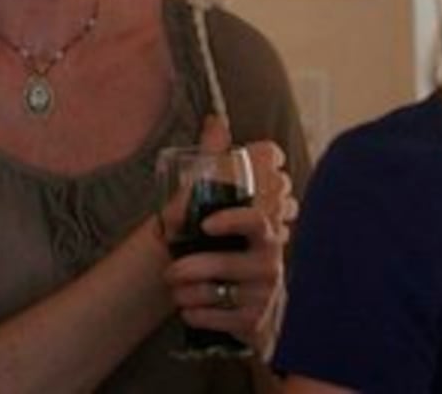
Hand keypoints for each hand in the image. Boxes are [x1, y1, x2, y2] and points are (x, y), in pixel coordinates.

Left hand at [162, 126, 296, 356]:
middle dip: (193, 267)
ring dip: (188, 293)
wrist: (251, 305)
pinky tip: (188, 311)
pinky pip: (216, 319)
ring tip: (175, 289)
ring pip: (217, 292)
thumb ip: (221, 163)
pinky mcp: (255, 321)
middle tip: (170, 270)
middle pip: (228, 261)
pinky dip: (195, 315)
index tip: (208, 223)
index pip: (257, 218)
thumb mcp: (224, 204)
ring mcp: (265, 292)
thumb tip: (216, 119)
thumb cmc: (231, 246)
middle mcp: (271, 258)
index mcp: (264, 226)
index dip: (234, 220)